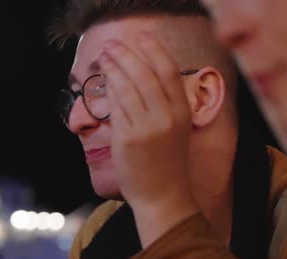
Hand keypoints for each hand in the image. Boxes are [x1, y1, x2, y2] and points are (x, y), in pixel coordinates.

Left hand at [98, 32, 198, 245]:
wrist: (163, 195)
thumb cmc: (168, 161)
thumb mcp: (176, 128)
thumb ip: (165, 102)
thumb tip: (143, 74)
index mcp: (182, 111)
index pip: (168, 71)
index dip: (154, 50)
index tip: (141, 36)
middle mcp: (166, 117)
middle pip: (144, 74)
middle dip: (126, 54)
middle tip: (112, 45)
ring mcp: (146, 128)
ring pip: (126, 88)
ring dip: (113, 68)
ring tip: (104, 56)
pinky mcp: (127, 139)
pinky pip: (116, 107)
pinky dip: (109, 90)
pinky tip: (104, 79)